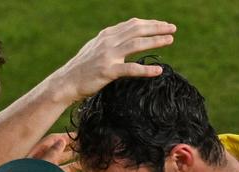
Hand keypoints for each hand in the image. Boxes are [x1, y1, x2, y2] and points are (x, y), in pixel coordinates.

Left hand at [27, 133, 79, 171]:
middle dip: (71, 145)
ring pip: (62, 158)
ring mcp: (46, 167)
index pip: (53, 139)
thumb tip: (62, 140)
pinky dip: (72, 167)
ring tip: (85, 153)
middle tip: (84, 143)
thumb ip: (54, 151)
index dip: (65, 136)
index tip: (78, 135)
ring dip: (73, 155)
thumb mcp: (45, 161)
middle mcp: (42, 157)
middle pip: (58, 148)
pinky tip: (82, 165)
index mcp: (37, 150)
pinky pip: (63, 169)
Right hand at [54, 18, 175, 103]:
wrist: (66, 82)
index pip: (132, 24)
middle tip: (172, 29)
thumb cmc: (81, 68)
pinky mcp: (107, 71)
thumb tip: (124, 38)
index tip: (163, 25)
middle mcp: (108, 42)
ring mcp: (108, 56)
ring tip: (170, 40)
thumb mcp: (94, 49)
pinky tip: (158, 71)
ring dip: (155, 41)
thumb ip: (109, 42)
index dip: (150, 23)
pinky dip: (146, 70)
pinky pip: (131, 69)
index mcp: (106, 35)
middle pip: (137, 30)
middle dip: (157, 28)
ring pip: (136, 44)